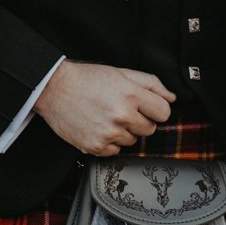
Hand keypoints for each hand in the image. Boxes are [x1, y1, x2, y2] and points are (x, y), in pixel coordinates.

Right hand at [32, 61, 173, 155]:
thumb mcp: (121, 72)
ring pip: (132, 142)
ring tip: (106, 117)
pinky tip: (98, 127)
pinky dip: (109, 142)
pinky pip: (115, 152)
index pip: (163, 113)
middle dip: (139, 121)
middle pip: (149, 129)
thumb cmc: (86, 79)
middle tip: (122, 110)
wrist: (54, 89)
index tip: (147, 108)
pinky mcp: (95, 146)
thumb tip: (171, 97)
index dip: (156, 110)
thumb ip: (150, 83)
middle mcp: (121, 116)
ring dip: (123, 132)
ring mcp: (108, 133)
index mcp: (131, 95)